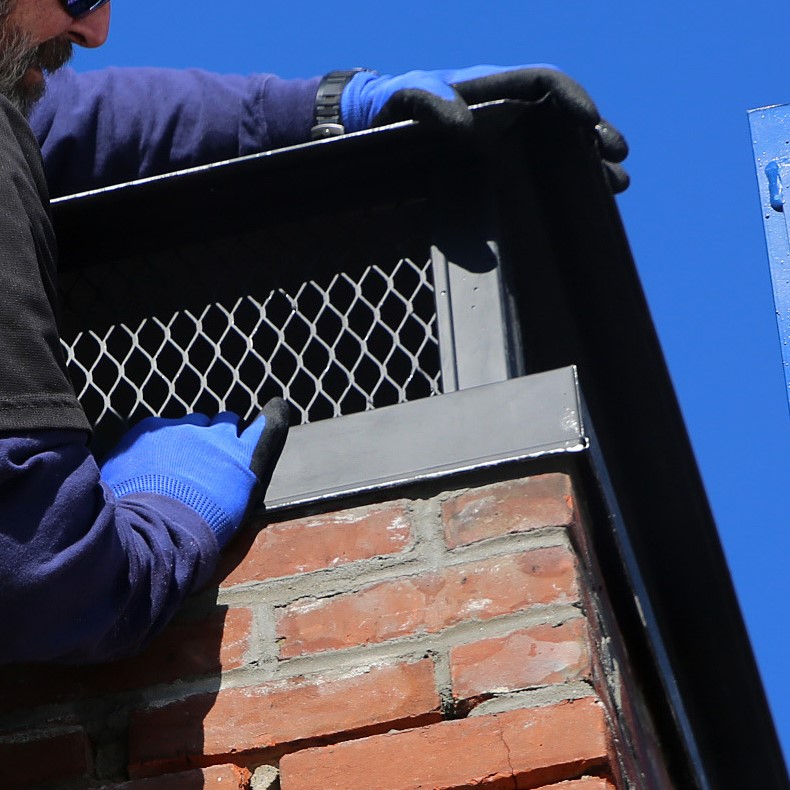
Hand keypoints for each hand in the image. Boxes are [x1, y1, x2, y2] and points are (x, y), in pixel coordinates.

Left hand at [100, 398, 288, 547]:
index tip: (270, 414)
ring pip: (193, 423)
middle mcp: (218, 436)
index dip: (268, 420)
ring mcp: (184, 429)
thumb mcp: (238, 511)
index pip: (267, 425)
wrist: (154, 531)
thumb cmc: (199, 533)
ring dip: (190, 438)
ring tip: (175, 466)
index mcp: (244, 458)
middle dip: (220, 436)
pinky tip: (149, 466)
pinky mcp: (152, 429)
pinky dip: (157, 443)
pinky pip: (160, 428)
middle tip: (208, 460)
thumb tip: (238, 475)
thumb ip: (242, 481)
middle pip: (226, 422)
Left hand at [341, 65, 628, 191]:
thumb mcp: (404, 99)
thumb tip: (462, 122)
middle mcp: (506, 112)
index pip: (543, 84)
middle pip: (561, 120)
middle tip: (618, 161)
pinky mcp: (496, 166)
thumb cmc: (389, 109)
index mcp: (493, 87)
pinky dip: (561, 184)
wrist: (372, 128)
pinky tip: (580, 203)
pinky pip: (537, 171)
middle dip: (593, 137)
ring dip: (587, 165)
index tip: (589, 121)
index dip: (570, 98)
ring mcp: (504, 141)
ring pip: (557, 149)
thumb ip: (428, 102)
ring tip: (614, 187)